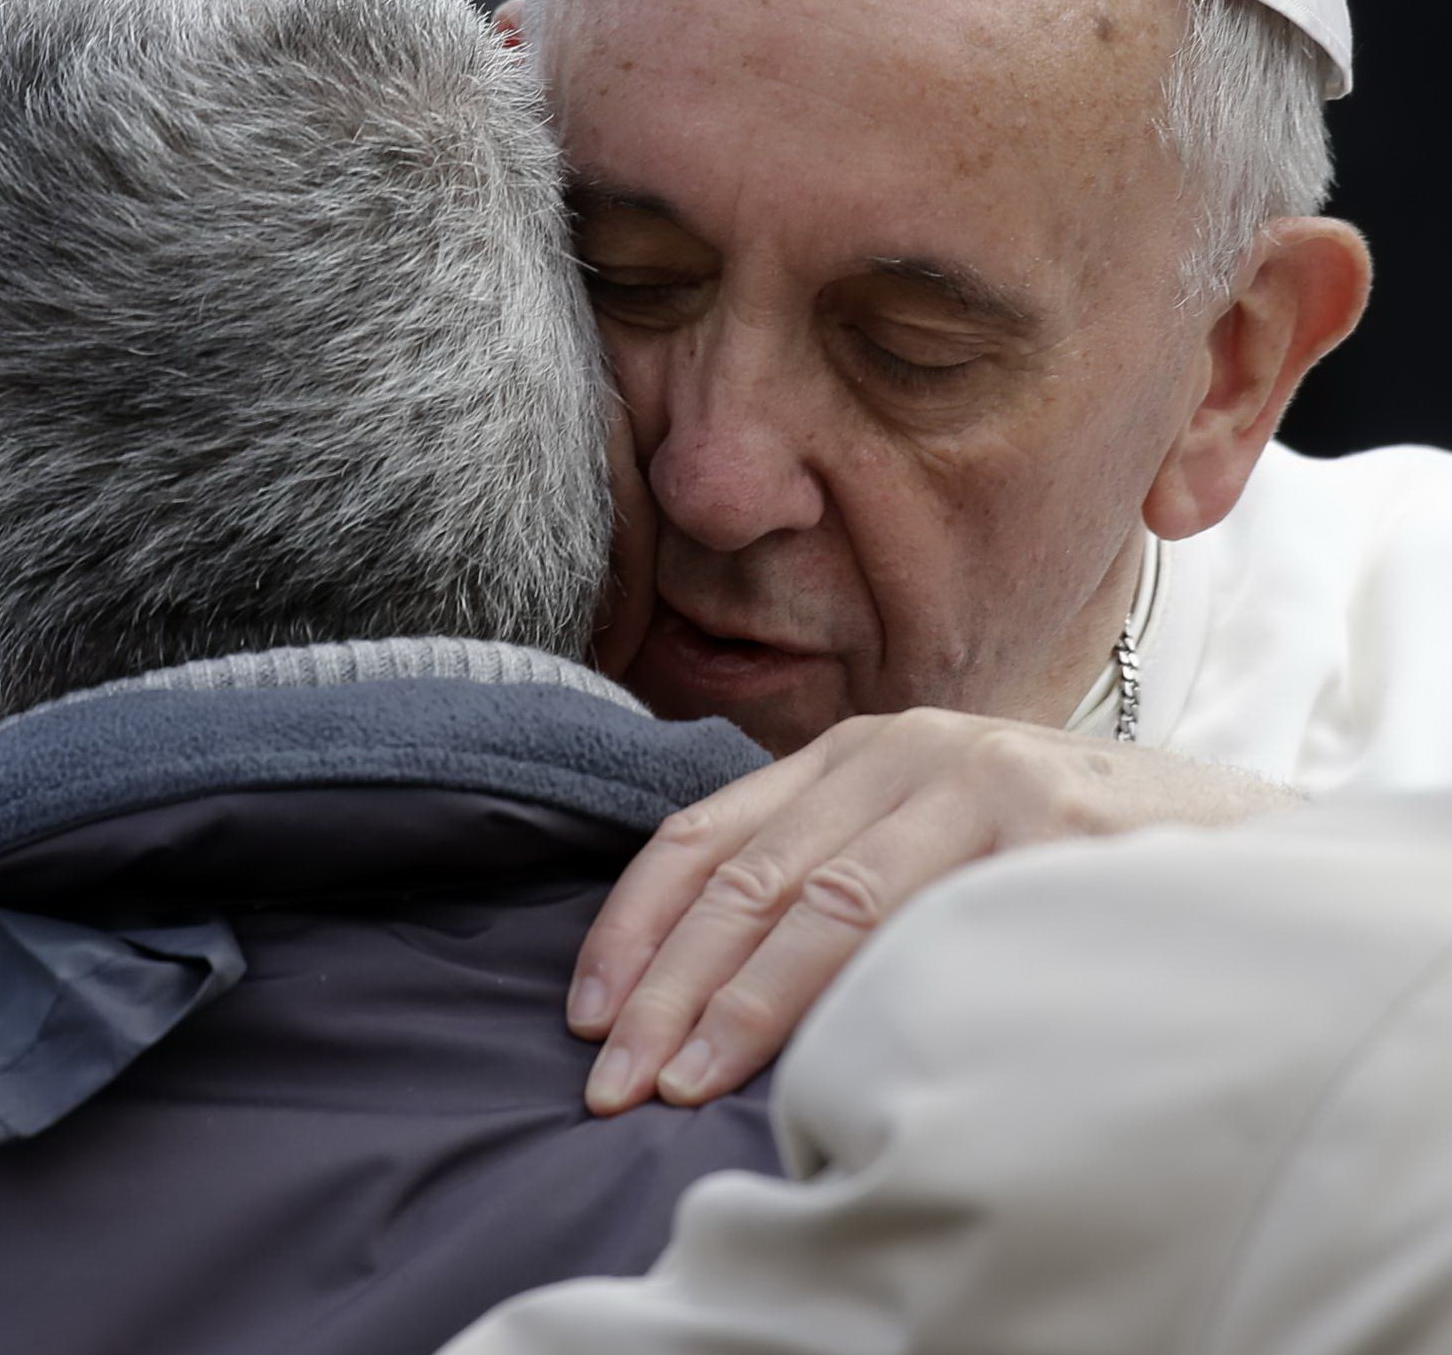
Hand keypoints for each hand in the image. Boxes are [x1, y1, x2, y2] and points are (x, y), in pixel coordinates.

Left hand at [570, 709, 1300, 1112]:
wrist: (1245, 845)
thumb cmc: (1065, 861)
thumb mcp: (932, 841)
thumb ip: (834, 877)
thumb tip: (696, 988)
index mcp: (856, 753)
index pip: (705, 834)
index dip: (634, 926)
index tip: (589, 1014)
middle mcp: (905, 750)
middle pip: (746, 876)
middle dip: (666, 986)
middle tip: (612, 1079)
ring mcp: (981, 779)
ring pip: (825, 902)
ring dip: (744, 1005)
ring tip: (682, 1084)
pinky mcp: (1054, 826)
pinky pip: (936, 923)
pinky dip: (865, 996)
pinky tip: (818, 1063)